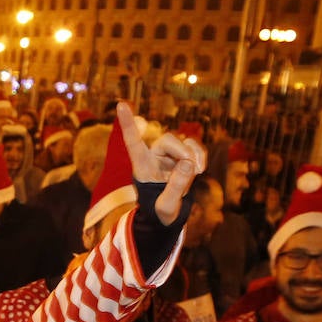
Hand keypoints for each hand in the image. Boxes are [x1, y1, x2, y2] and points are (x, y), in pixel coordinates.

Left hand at [115, 103, 204, 225]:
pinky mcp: (182, 156)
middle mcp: (153, 157)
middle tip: (193, 169)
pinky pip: (193, 146)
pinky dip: (200, 154)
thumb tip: (188, 163)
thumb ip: (176, 186)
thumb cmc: (161, 213)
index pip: (133, 142)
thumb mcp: (167, 206)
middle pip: (166, 140)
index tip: (121, 105)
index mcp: (142, 167)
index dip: (127, 124)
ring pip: (183, 141)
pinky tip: (200, 169)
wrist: (168, 216)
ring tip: (197, 172)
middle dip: (182, 152)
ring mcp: (169, 155)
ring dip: (193, 154)